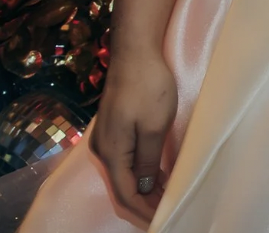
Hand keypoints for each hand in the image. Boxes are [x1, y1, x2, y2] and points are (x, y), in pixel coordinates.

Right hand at [90, 46, 178, 224]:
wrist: (135, 52)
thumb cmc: (149, 86)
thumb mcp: (155, 126)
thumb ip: (148, 160)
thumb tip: (144, 187)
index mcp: (111, 152)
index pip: (126, 194)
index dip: (144, 212)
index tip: (163, 221)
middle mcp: (102, 150)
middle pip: (121, 188)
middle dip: (143, 205)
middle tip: (166, 214)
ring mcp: (105, 139)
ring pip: (122, 176)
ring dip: (143, 190)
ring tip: (165, 200)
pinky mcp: (112, 130)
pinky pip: (124, 162)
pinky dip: (140, 174)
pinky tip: (157, 178)